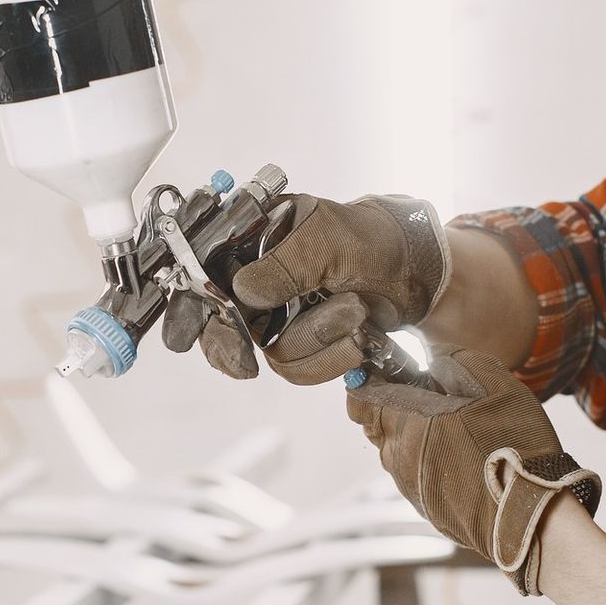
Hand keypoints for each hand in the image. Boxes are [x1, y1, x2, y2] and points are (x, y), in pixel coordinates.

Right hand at [163, 192, 451, 382]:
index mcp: (252, 240)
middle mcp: (257, 280)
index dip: (188, 306)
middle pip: (219, 326)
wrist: (416, 272)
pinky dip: (330, 358)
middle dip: (233, 347)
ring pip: (271, 351)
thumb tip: (243, 292)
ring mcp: (278, 315)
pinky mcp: (303, 342)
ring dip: (317, 338)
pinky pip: (299, 367)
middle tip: (243, 362)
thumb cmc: (373, 237)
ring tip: (355, 310)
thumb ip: (286, 264)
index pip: (201, 273)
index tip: (193, 333)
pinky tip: (357, 338)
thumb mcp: (330, 238)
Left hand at [346, 344, 601, 594]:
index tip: (389, 375)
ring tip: (457, 431)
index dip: (372, 381)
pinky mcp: (425, 505)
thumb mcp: (485, 376)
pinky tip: (464, 457)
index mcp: (402, 417)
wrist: (528, 509)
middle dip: (398, 407)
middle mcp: (396, 453)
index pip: (360, 395)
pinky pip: (418, 474)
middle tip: (434, 400)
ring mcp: (408, 483)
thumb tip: (425, 352)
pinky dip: (432, 461)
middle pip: (379, 423)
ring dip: (417, 436)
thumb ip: (447, 357)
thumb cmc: (509, 441)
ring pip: (399, 450)